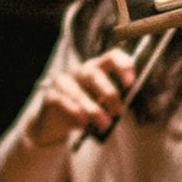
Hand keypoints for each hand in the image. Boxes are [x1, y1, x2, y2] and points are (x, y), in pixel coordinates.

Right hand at [22, 50, 138, 145]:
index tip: (130, 83)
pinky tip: (83, 123)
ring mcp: (63, 82)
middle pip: (93, 73)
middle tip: (118, 111)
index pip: (111, 57)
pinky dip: (75, 113)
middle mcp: (79, 72)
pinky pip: (63, 102)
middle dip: (108, 92)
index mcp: (96, 69)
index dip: (122, 65)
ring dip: (94, 110)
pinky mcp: (51, 95)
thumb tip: (122, 107)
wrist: (55, 122)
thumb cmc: (84, 109)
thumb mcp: (100, 103)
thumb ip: (111, 102)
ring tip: (104, 124)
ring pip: (79, 92)